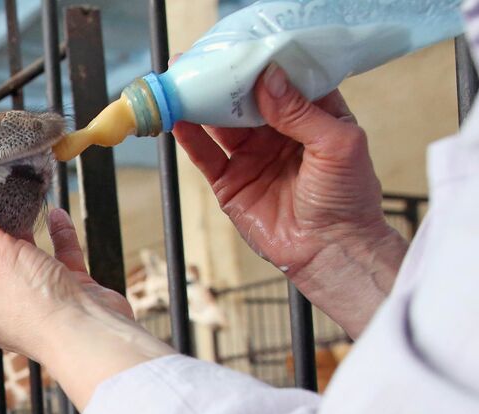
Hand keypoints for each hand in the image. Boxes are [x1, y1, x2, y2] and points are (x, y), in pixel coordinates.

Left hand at [0, 193, 134, 358]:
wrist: (91, 332)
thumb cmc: (37, 307)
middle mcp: (2, 312)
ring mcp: (36, 304)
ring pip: (26, 262)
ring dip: (25, 235)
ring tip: (15, 203)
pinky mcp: (66, 295)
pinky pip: (58, 260)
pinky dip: (57, 238)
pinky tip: (55, 213)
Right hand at [173, 64, 406, 335]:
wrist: (330, 250)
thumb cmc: (348, 198)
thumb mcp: (337, 144)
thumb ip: (302, 111)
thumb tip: (269, 78)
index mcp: (313, 116)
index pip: (284, 81)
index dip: (264, 65)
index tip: (244, 50)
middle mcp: (279, 134)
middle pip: (246, 100)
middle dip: (225, 81)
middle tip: (202, 62)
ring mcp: (252, 158)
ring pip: (221, 124)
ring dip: (202, 104)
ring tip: (182, 83)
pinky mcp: (230, 184)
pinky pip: (206, 156)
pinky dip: (190, 138)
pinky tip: (178, 119)